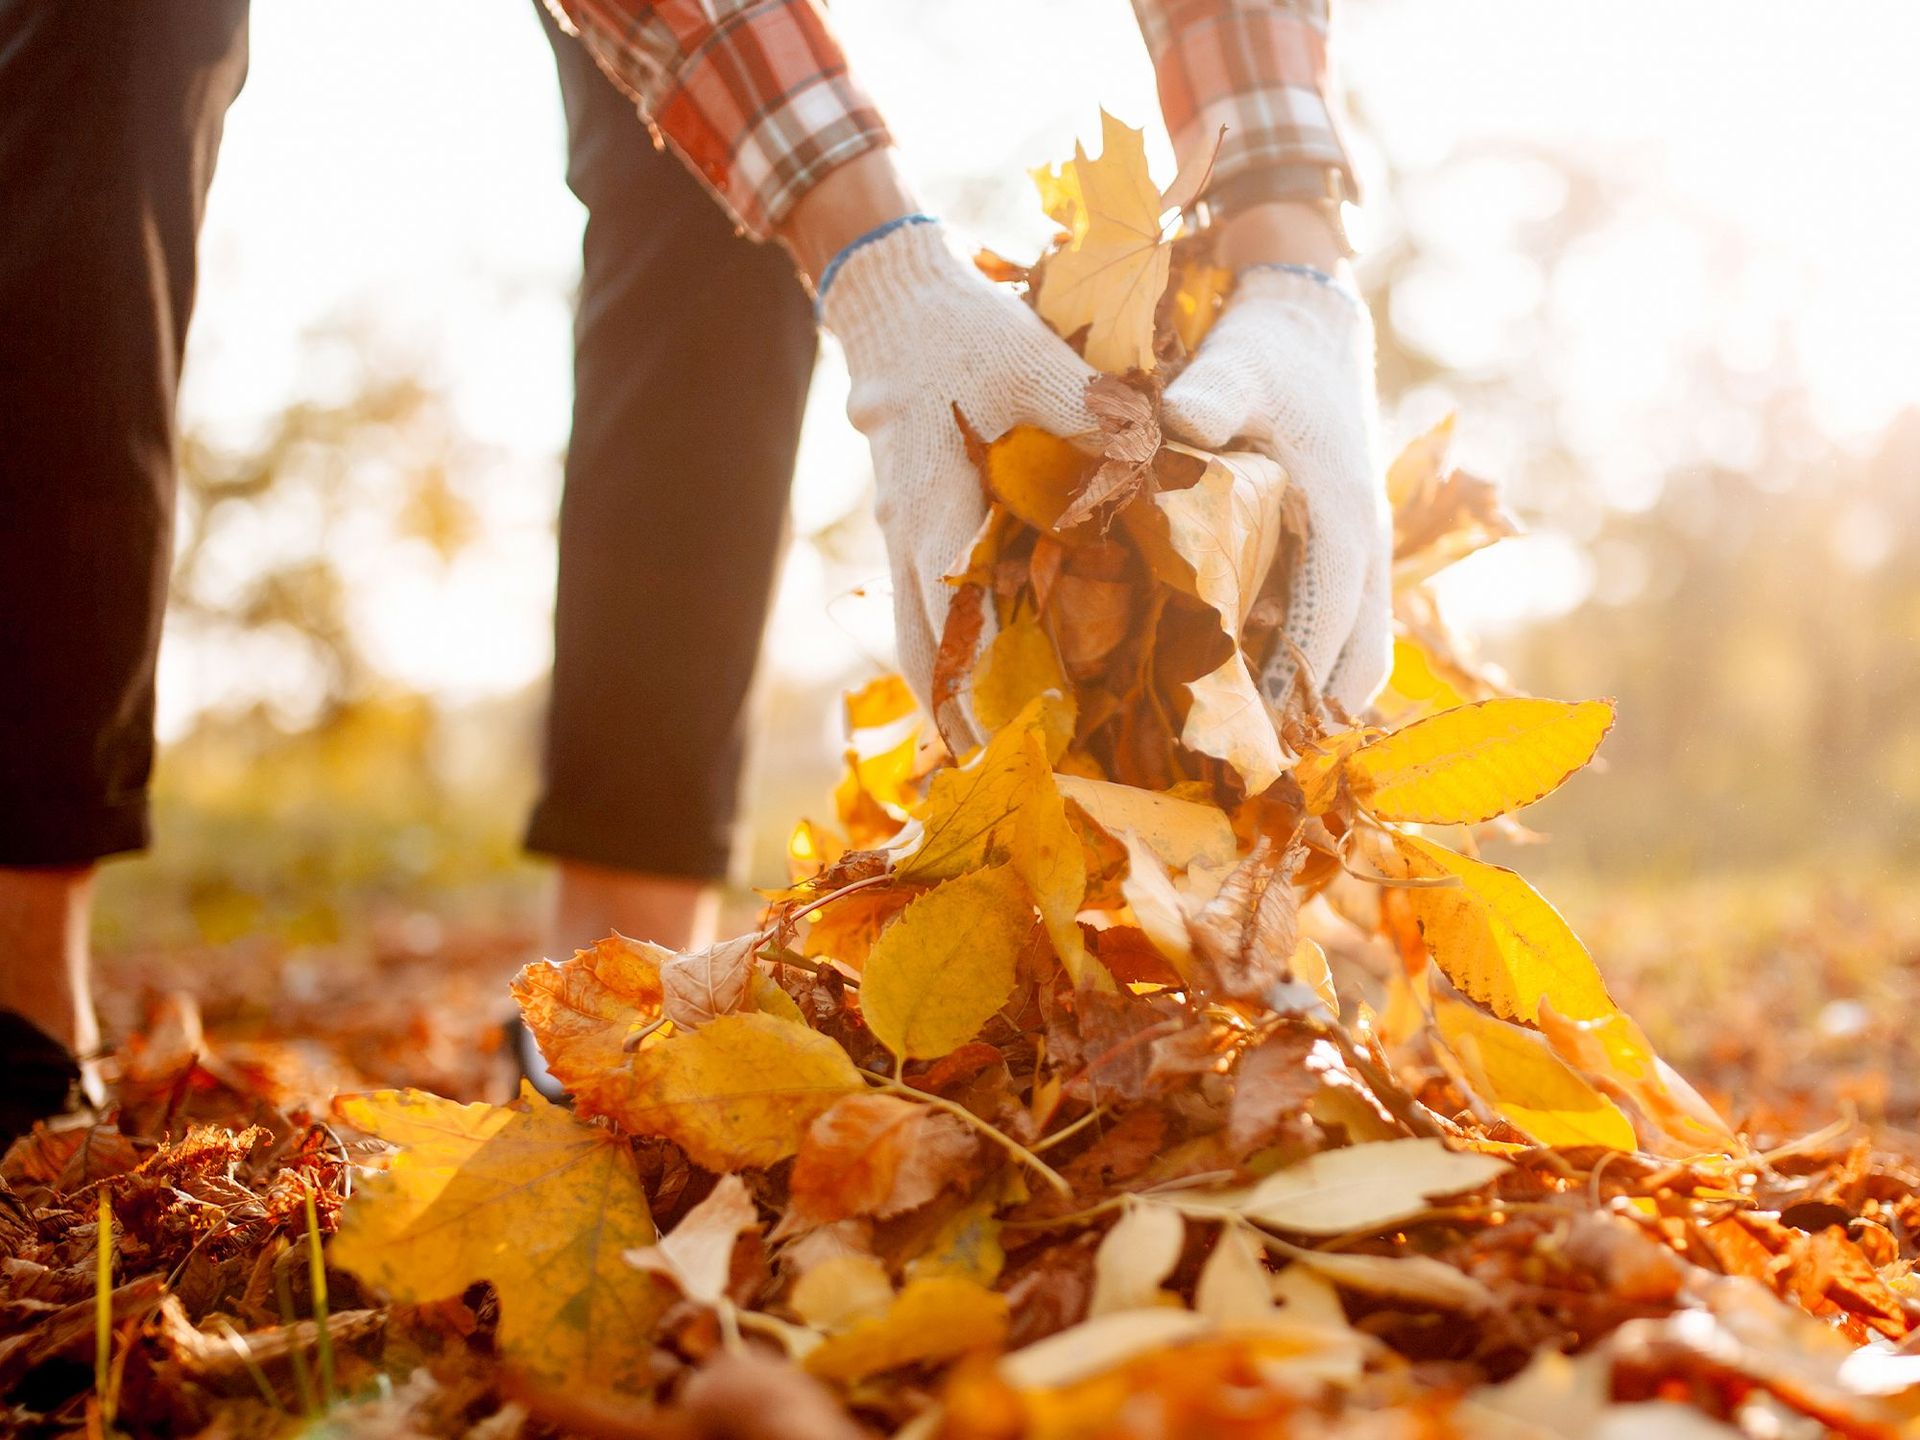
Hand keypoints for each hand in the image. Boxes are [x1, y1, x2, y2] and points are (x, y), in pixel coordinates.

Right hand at [821, 220, 1096, 737]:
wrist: (895, 308)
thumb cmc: (967, 338)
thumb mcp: (1036, 365)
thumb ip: (1090, 416)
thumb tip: (1151, 460)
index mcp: (938, 510)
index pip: (953, 624)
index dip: (980, 690)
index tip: (1018, 745)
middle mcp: (910, 541)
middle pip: (927, 659)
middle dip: (963, 723)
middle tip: (1015, 781)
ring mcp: (902, 542)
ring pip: (920, 645)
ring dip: (952, 702)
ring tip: (1001, 758)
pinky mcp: (912, 535)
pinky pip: (926, 617)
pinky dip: (953, 661)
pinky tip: (994, 687)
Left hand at [1160, 264, 1389, 715]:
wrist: (1308, 327)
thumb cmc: (1270, 352)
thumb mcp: (1239, 363)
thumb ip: (1213, 392)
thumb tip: (1182, 420)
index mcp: (1343, 515)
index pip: (1331, 620)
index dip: (1299, 684)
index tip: (1261, 741)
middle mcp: (1360, 548)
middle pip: (1355, 660)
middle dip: (1310, 717)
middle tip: (1249, 773)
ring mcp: (1354, 559)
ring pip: (1352, 656)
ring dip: (1311, 703)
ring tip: (1249, 756)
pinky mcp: (1336, 561)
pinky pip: (1333, 636)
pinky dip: (1305, 674)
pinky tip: (1249, 704)